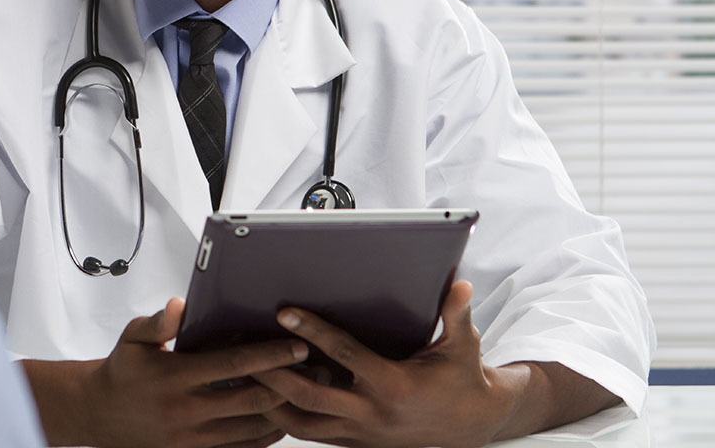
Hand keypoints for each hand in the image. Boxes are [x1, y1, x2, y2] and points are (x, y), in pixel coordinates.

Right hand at [75, 298, 308, 447]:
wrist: (99, 414)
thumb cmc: (122, 371)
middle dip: (288, 383)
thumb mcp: (133, 338)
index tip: (297, 345)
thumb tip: (182, 305)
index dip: (270, 355)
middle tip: (316, 369)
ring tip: (307, 393)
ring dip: (283, 412)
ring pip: (253, 430)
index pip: (234, 365)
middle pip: (253, 400)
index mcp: (175, 377)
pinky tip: (281, 421)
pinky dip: (265, 437)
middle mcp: (186, 411)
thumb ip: (159, 322)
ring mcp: (193, 438)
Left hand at [253, 281, 511, 447]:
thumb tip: (459, 283)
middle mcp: (371, 413)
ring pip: (301, 423)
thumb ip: (456, 314)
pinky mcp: (354, 443)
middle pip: (308, 395)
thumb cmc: (463, 380)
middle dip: (274, 372)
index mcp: (394, 385)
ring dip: (270, 400)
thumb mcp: (463, 346)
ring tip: (244, 373)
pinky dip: (284, 418)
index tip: (284, 312)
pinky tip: (265, 397)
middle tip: (244, 348)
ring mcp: (360, 433)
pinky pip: (310, 434)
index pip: (344, 355)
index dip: (313, 331)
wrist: (471, 427)